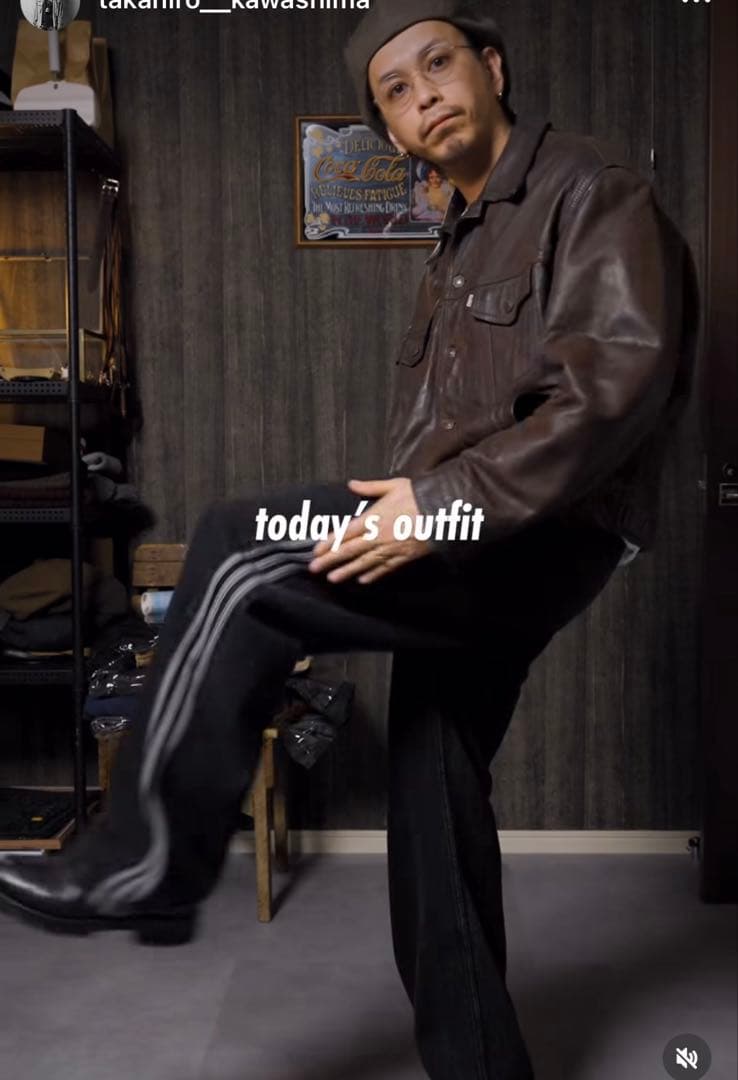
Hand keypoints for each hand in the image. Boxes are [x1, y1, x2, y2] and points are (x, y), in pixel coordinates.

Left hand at [309, 478, 429, 584]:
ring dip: (347, 572)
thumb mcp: (393, 485)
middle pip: (349, 551)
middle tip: (314, 569)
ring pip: (364, 563)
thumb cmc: (419, 495)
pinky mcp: (404, 557)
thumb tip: (352, 484)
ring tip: (332, 579)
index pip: (345, 533)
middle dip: (330, 561)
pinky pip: (385, 569)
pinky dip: (373, 575)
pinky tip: (362, 580)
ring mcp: (390, 549)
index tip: (315, 551)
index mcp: (373, 518)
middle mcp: (378, 536)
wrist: (444, 511)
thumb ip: (370, 487)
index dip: (329, 543)